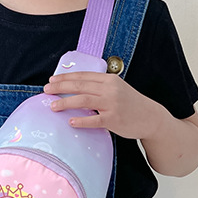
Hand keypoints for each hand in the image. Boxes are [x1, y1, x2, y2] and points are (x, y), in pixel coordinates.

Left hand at [44, 71, 162, 140]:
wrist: (151, 117)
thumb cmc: (131, 103)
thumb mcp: (117, 88)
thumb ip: (99, 86)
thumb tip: (74, 87)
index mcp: (109, 80)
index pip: (83, 76)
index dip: (65, 77)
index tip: (52, 80)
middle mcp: (110, 90)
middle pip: (80, 86)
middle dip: (60, 87)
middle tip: (46, 90)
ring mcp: (112, 104)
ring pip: (83, 100)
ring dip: (65, 102)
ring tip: (53, 106)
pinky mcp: (114, 119)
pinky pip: (94, 120)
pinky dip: (81, 120)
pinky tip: (70, 121)